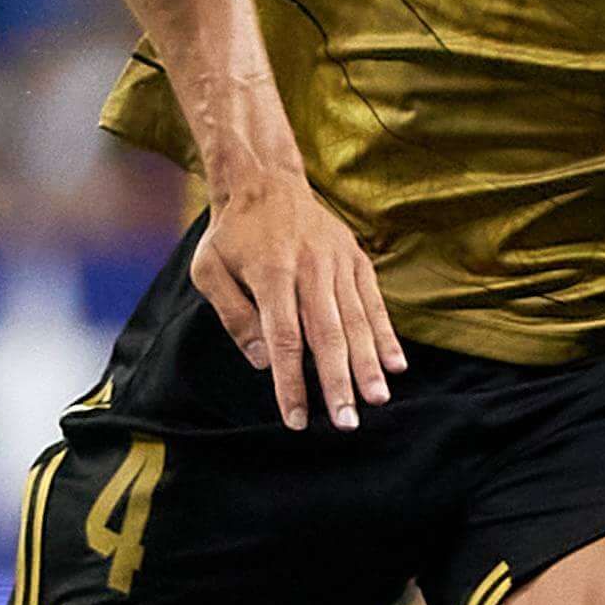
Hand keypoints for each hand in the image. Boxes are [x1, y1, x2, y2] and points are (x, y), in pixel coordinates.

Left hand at [191, 173, 403, 430]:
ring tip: (377, 400)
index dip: (291, 382)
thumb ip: (232, 315)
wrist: (265, 181)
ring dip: (368, 364)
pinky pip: (373, 302)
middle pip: (327, 335)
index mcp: (271, 274)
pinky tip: (395, 364)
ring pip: (356, 321)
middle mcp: (310, 269)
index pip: (284, 339)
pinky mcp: (355, 259)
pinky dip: (385, 334)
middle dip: (338, 383)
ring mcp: (337, 263)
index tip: (296, 419)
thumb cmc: (232, 234)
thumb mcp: (209, 270)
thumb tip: (261, 362)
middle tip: (346, 423)